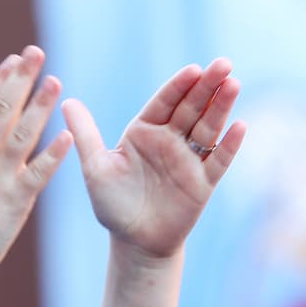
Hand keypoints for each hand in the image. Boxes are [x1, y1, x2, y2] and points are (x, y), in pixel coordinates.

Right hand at [0, 46, 72, 275]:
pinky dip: (54, 153)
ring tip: (55, 80)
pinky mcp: (16, 199)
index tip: (12, 60)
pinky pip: (38, 172)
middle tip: (36, 53)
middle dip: (20, 78)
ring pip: (22, 133)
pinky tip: (69, 134)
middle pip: (2, 109)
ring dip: (40, 105)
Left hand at [62, 58, 245, 257]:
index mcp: (144, 131)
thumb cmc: (113, 204)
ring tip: (234, 84)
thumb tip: (65, 101)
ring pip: (208, 127)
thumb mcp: (95, 168)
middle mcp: (170, 140)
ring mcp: (189, 159)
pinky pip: (218, 160)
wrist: (134, 242)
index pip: (165, 101)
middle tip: (224, 64)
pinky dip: (229, 144)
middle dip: (208, 86)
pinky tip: (239, 126)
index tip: (194, 69)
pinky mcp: (203, 182)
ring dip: (222, 107)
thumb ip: (85, 135)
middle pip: (192, 107)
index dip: (180, 85)